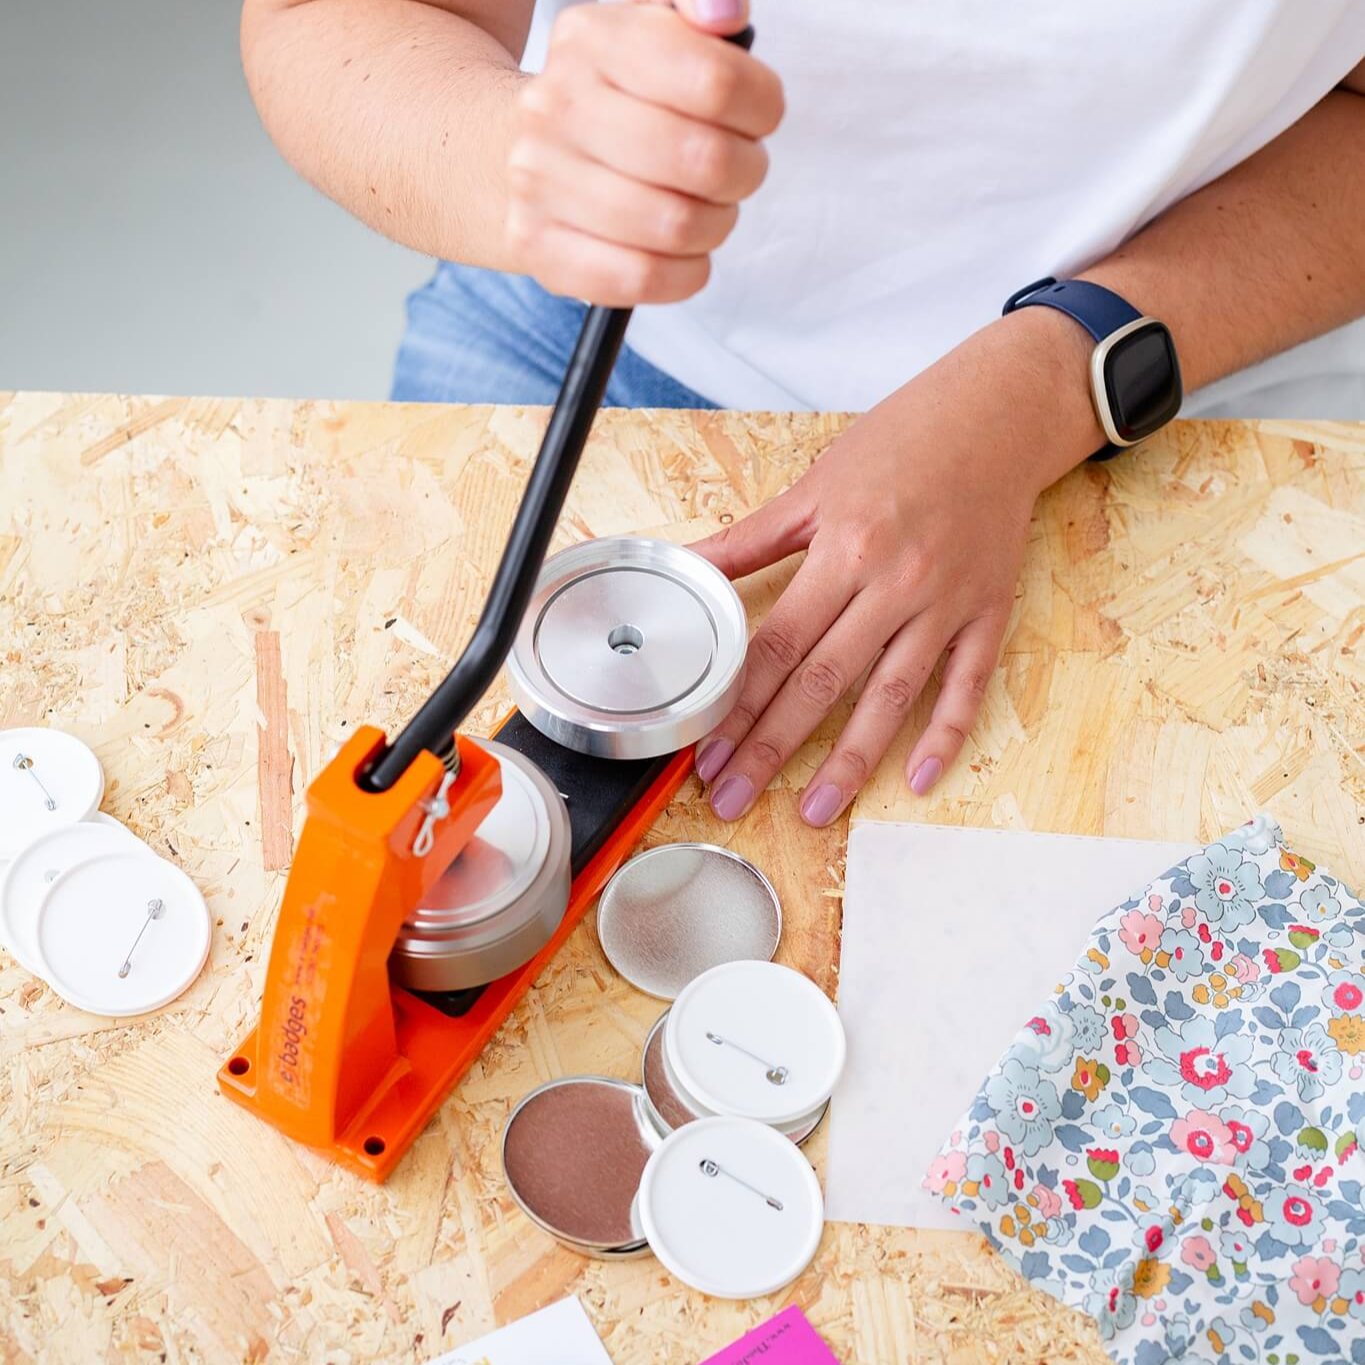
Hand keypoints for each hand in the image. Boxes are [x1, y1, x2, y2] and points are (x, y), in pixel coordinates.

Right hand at [506, 1, 781, 305]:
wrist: (509, 151)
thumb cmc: (611, 100)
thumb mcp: (650, 34)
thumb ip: (696, 8)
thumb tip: (726, 14)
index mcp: (591, 39)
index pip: (716, 81)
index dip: (761, 108)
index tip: (758, 117)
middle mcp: (555, 108)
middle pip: (703, 160)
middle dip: (743, 173)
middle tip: (735, 171)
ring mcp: (539, 182)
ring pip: (677, 226)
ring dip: (715, 224)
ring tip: (705, 209)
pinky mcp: (539, 249)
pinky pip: (641, 280)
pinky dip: (684, 274)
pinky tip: (682, 254)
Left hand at [689, 310, 1102, 824]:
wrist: (997, 416)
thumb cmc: (901, 444)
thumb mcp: (815, 484)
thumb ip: (750, 539)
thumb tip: (687, 569)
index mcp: (845, 548)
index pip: (777, 643)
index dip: (737, 702)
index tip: (705, 749)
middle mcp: (896, 583)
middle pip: (823, 681)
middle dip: (772, 746)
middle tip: (732, 796)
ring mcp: (947, 603)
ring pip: (891, 697)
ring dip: (850, 761)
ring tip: (812, 811)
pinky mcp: (989, 613)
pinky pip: (967, 685)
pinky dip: (947, 734)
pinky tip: (919, 779)